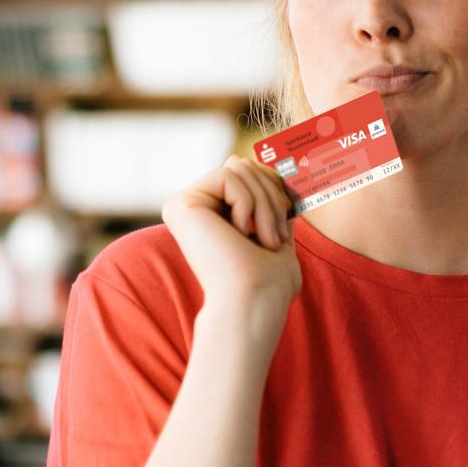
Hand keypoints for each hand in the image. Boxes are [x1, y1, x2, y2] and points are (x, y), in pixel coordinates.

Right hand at [161, 156, 301, 313]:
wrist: (253, 302)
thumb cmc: (269, 282)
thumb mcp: (275, 231)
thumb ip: (269, 203)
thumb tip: (274, 174)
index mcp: (212, 214)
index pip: (247, 171)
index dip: (274, 187)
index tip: (286, 222)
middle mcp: (193, 208)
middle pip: (242, 164)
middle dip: (272, 195)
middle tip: (275, 236)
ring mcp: (183, 205)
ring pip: (237, 167)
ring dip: (265, 204)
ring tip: (265, 239)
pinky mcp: (180, 205)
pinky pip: (227, 176)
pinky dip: (248, 204)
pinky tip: (240, 234)